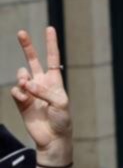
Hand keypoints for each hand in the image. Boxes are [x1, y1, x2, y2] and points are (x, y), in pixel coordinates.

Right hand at [10, 27, 71, 163]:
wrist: (53, 138)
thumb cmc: (62, 121)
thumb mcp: (60, 103)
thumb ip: (45, 91)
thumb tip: (27, 84)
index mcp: (55, 81)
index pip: (53, 59)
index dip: (51, 44)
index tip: (50, 28)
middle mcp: (42, 83)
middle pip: (33, 60)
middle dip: (27, 46)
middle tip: (21, 32)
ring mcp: (30, 91)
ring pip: (21, 75)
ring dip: (22, 78)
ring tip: (27, 86)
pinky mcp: (21, 101)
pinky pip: (15, 90)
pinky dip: (19, 92)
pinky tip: (24, 98)